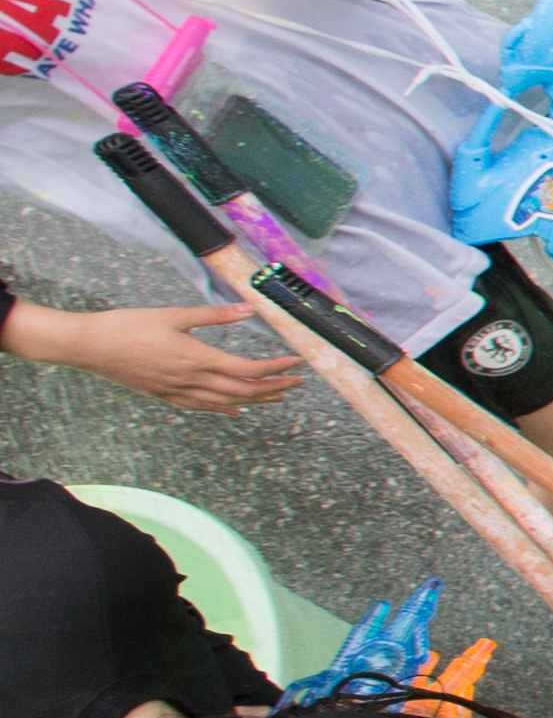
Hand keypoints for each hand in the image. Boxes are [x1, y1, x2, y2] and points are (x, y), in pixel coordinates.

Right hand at [16, 300, 296, 409]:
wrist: (89, 346)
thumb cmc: (128, 326)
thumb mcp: (174, 315)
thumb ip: (214, 315)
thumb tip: (248, 308)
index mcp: (197, 359)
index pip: (248, 370)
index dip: (276, 368)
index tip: (297, 363)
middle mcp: (191, 380)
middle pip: (243, 390)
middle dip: (274, 387)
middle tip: (297, 382)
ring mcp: (176, 391)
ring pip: (224, 402)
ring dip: (253, 400)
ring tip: (276, 396)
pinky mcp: (163, 395)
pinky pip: (200, 407)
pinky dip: (223, 408)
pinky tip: (234, 409)